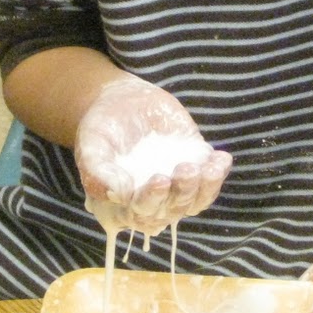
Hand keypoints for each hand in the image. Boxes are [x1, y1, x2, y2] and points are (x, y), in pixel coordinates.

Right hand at [74, 75, 231, 235]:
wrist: (121, 101)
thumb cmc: (101, 128)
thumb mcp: (91, 146)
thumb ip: (98, 172)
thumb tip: (120, 194)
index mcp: (127, 203)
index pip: (143, 212)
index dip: (153, 199)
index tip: (159, 179)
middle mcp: (154, 199)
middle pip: (173, 208)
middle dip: (182, 191)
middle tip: (184, 170)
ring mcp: (176, 184)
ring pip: (195, 199)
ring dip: (207, 187)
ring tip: (211, 168)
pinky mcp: (194, 164)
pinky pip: (210, 178)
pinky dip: (218, 172)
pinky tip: (222, 158)